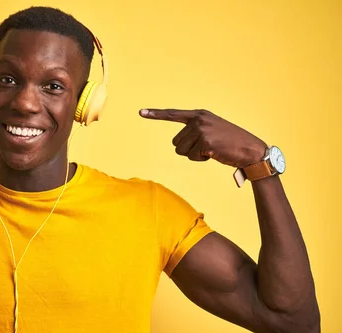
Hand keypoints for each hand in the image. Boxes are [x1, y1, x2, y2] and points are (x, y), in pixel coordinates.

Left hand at [139, 108, 266, 168]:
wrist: (251, 150)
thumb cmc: (230, 144)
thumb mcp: (212, 131)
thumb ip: (195, 132)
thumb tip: (177, 144)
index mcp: (200, 115)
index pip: (173, 114)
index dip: (155, 114)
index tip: (140, 112)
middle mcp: (198, 119)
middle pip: (175, 142)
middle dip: (188, 150)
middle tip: (207, 147)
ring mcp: (201, 129)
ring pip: (181, 151)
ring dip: (194, 155)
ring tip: (211, 150)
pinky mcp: (205, 141)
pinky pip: (192, 157)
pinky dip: (201, 160)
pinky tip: (214, 154)